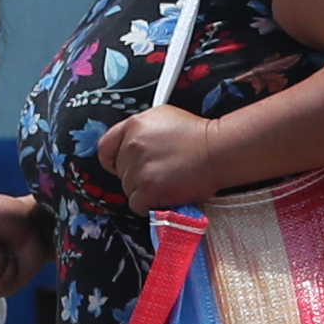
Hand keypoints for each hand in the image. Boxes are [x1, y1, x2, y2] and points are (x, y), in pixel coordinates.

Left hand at [100, 104, 225, 209]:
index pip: (105, 147)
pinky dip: (150, 205)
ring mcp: (139, 169)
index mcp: (134, 126)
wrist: (218, 151)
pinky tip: (165, 195)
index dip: (113, 160)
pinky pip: (137, 205)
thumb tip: (129, 145)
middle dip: (137, 176)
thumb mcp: (164, 118)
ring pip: (128, 190)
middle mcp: (132, 146)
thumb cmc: (198, 136)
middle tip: (159, 173)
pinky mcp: (148, 189)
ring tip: (167, 182)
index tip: (120, 167)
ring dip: (145, 191)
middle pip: (121, 172)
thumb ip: (141, 130)